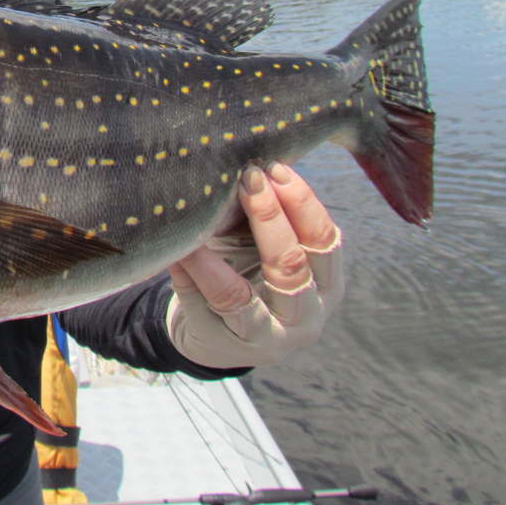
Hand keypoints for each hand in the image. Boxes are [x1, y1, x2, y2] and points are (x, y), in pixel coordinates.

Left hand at [164, 162, 342, 368]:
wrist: (216, 331)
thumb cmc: (247, 270)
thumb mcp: (263, 244)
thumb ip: (266, 214)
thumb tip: (248, 159)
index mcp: (327, 283)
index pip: (325, 240)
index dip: (302, 202)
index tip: (275, 167)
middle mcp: (307, 315)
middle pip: (292, 265)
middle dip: (269, 217)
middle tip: (247, 178)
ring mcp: (266, 337)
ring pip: (241, 295)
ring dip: (217, 253)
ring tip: (203, 213)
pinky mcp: (223, 345)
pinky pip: (203, 305)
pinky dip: (190, 272)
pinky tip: (178, 248)